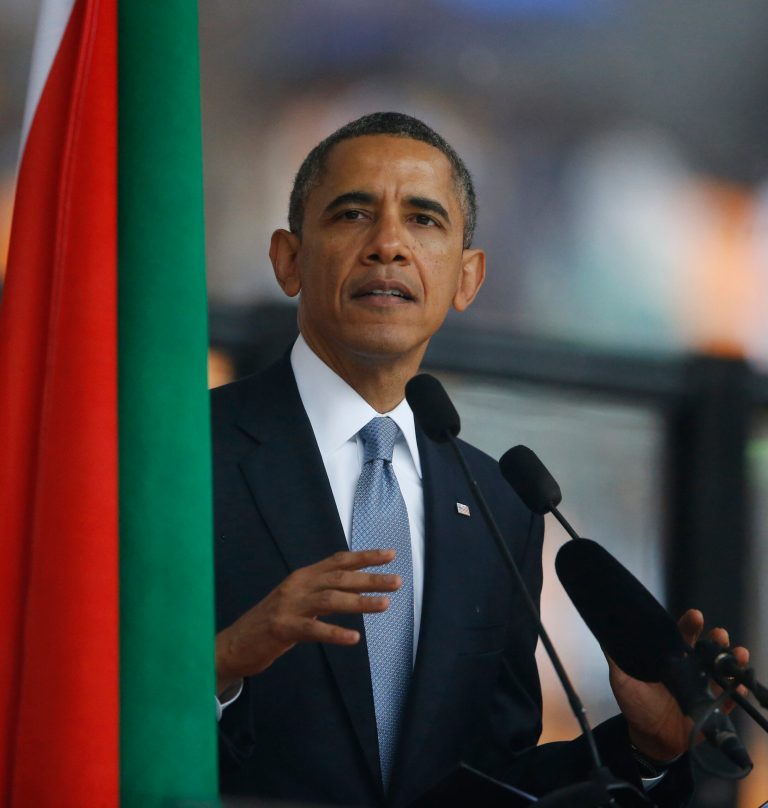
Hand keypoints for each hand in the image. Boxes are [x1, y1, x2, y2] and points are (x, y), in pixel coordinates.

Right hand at [215, 548, 400, 694]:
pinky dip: (334, 633)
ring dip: (360, 602)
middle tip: (397, 581)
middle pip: (340, 578)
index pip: (338, 560)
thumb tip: (354, 587)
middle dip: (370, 578)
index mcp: (303, 576)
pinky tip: (354, 638)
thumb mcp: (298, 600)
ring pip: (330, 600)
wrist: (233, 643)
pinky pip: (313, 630)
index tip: (390, 555)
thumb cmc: (270, 623)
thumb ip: (321, 592)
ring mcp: (289, 606)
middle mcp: (297, 585)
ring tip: (385, 605)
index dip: (365, 556)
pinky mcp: (281, 628)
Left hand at [607, 609, 749, 761]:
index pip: (681, 636)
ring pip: (721, 670)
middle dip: (715, 639)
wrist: (648, 737)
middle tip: (719, 634)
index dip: (689, 625)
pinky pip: (728, 700)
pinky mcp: (713, 709)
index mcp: (670, 657)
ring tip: (736, 653)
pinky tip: (738, 686)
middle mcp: (690, 668)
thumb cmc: (636, 703)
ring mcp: (704, 687)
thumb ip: (617, 656)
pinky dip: (736, 692)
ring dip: (731, 660)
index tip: (695, 616)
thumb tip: (605, 630)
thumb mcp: (622, 678)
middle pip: (706, 649)